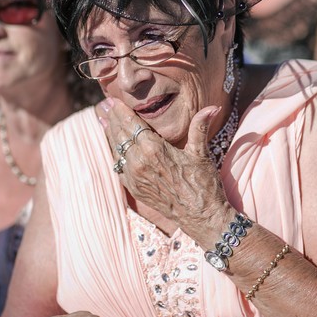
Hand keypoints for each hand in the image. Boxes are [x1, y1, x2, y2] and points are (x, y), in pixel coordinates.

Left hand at [101, 99, 233, 236]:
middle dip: (112, 118)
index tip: (114, 99)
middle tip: (104, 105)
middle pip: (120, 134)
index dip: (121, 110)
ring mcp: (134, 177)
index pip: (131, 123)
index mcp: (154, 149)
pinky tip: (115, 145)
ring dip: (110, 134)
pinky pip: (118, 166)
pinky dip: (115, 153)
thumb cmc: (203, 184)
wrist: (201, 217)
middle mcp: (139, 162)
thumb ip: (200, 127)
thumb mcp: (201, 153)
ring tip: (104, 120)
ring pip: (116, 149)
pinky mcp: (134, 189)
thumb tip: (212, 107)